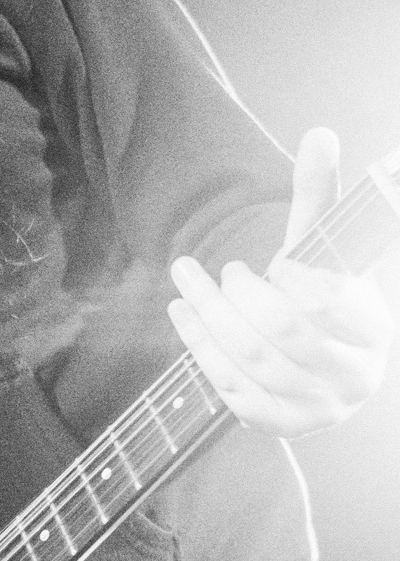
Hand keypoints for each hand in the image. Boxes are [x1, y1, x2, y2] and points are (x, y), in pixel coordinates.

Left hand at [167, 127, 393, 436]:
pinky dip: (201, 353)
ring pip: (252, 362)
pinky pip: (234, 394)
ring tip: (187, 282)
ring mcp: (320, 408)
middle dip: (239, 295)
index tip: (275, 264)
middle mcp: (356, 376)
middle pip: (284, 332)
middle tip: (220, 271)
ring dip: (208, 319)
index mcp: (375, 329)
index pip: (330, 302)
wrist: (321, 359)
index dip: (292, 280)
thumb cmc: (319, 294)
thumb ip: (320, 195)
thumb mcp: (324, 247)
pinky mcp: (283, 426)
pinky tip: (184, 318)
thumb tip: (318, 134)